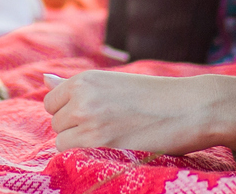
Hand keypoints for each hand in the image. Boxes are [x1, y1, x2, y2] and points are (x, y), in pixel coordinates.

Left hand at [44, 72, 235, 156]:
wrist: (191, 107)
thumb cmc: (156, 95)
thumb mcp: (114, 83)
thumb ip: (78, 87)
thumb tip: (44, 80)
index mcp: (84, 80)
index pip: (51, 102)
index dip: (69, 112)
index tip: (92, 116)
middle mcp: (81, 98)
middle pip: (56, 123)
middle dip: (75, 129)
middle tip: (108, 128)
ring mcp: (89, 123)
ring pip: (63, 141)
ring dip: (80, 144)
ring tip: (112, 138)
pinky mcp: (101, 146)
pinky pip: (73, 156)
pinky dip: (88, 156)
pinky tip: (114, 149)